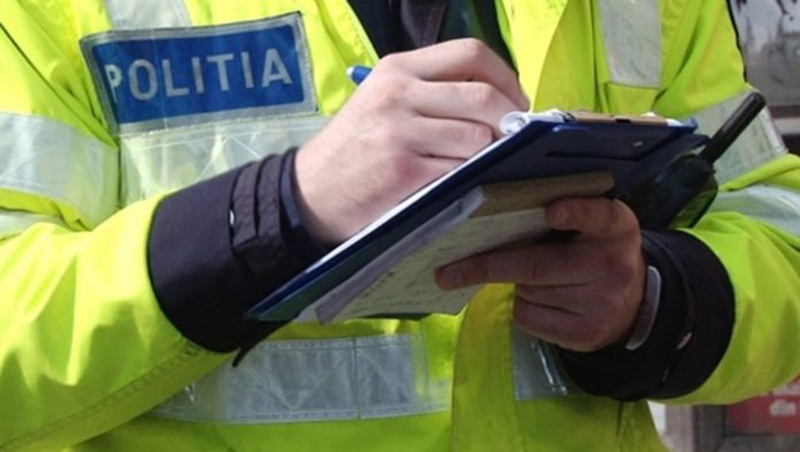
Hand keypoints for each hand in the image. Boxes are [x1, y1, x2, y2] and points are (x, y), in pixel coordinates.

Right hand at [294, 39, 528, 243]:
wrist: (311, 192)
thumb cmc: (355, 148)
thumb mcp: (383, 101)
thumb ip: (432, 91)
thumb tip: (497, 100)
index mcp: (397, 69)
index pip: (470, 52)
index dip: (505, 77)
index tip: (514, 101)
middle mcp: (398, 94)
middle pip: (483, 95)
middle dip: (510, 120)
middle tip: (512, 138)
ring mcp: (399, 132)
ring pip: (478, 137)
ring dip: (490, 154)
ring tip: (481, 163)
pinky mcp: (404, 171)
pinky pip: (461, 169)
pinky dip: (471, 177)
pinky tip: (462, 181)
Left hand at [436, 198, 646, 351]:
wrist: (632, 304)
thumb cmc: (592, 250)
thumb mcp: (591, 225)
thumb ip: (560, 213)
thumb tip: (489, 217)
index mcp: (614, 227)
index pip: (598, 215)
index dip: (575, 212)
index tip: (551, 212)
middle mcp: (613, 265)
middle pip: (537, 265)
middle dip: (487, 266)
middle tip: (448, 271)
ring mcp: (601, 304)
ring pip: (527, 292)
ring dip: (515, 284)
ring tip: (535, 277)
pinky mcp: (585, 334)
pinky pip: (529, 318)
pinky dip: (522, 308)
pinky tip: (542, 300)